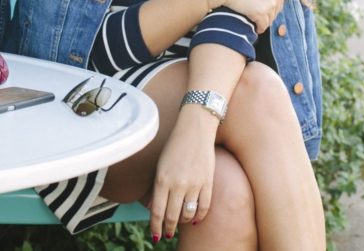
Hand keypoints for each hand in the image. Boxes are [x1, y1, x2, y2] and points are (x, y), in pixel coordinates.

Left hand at [148, 110, 216, 240]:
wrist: (195, 128)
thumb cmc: (174, 145)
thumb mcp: (160, 164)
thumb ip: (158, 187)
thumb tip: (155, 208)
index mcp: (162, 179)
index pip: (157, 211)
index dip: (156, 227)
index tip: (155, 235)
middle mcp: (177, 184)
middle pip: (172, 216)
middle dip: (168, 229)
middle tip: (166, 235)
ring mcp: (194, 184)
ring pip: (188, 214)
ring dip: (183, 223)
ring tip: (180, 224)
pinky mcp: (208, 182)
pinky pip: (204, 207)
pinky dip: (199, 216)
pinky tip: (194, 219)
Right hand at [208, 0, 294, 33]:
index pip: (279, 3)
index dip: (267, 5)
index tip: (256, 3)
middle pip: (275, 13)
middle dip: (265, 14)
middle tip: (251, 9)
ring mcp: (269, 4)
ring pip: (269, 20)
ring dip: (261, 21)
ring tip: (250, 15)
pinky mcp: (261, 13)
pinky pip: (263, 26)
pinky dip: (257, 27)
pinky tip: (250, 23)